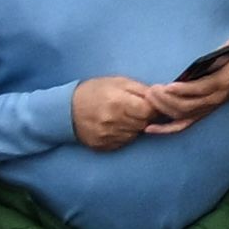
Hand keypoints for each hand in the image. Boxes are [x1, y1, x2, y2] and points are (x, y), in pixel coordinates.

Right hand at [66, 73, 181, 148]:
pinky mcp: (102, 146)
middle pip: (143, 123)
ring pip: (135, 134)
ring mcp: (106, 136)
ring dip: (135, 126)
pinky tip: (116, 125)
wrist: (66, 109)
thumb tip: (163, 95)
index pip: (149, 111)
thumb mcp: (118, 82)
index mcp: (118, 102)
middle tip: (135, 108)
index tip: (150, 103)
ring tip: (124, 115)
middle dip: (144, 116)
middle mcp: (112, 121)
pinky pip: (123, 142)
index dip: (153, 107)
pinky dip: (125, 134)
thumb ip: (141, 89)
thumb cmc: (95, 91)